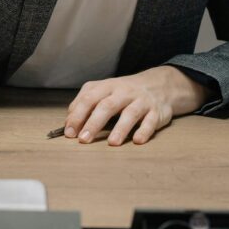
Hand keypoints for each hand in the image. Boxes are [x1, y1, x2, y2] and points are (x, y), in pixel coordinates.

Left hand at [63, 66, 209, 145]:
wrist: (159, 84)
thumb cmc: (124, 92)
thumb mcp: (104, 90)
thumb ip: (86, 102)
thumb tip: (69, 121)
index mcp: (107, 86)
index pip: (89, 98)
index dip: (77, 115)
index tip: (69, 132)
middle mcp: (124, 92)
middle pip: (107, 105)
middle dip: (94, 123)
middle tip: (83, 139)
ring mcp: (141, 101)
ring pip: (130, 113)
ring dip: (121, 128)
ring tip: (112, 143)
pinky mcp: (157, 112)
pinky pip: (151, 121)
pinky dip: (145, 131)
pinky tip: (137, 140)